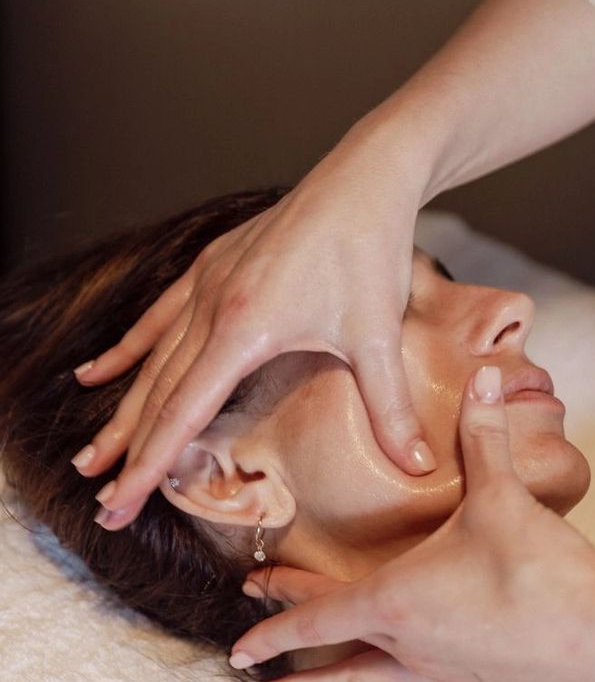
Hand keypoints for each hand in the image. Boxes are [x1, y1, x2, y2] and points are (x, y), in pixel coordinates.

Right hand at [71, 118, 436, 527]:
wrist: (367, 175)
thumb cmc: (370, 249)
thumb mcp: (378, 336)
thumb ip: (390, 408)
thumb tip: (417, 466)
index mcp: (242, 328)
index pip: (183, 413)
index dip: (149, 466)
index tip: (120, 506)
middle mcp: (210, 306)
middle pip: (157, 394)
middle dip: (128, 453)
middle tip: (101, 504)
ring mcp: (205, 284)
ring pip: (151, 362)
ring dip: (122, 412)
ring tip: (90, 455)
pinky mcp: (211, 267)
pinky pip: (157, 318)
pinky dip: (127, 351)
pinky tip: (98, 372)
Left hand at [231, 366, 594, 681]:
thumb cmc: (543, 567)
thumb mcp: (503, 494)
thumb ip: (483, 435)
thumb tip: (481, 376)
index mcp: (399, 595)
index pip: (318, 609)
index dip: (276, 613)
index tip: (238, 626)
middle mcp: (407, 642)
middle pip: (331, 644)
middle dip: (284, 648)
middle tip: (242, 662)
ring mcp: (438, 675)